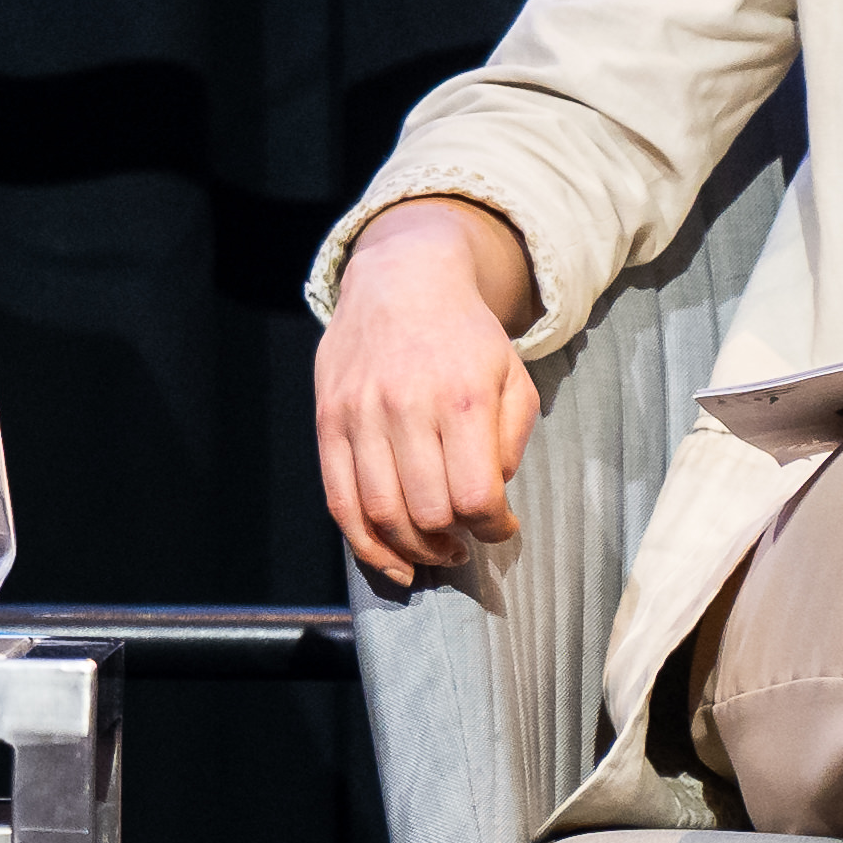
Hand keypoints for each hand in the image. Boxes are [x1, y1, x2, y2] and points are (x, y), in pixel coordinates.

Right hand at [314, 195, 547, 588]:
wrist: (402, 281)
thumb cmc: (465, 337)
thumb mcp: (513, 376)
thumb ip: (512, 439)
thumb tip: (490, 495)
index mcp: (462, 398)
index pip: (475, 495)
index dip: (494, 528)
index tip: (502, 528)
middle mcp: (407, 407)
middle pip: (428, 511)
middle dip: (454, 541)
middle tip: (466, 542)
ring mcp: (361, 414)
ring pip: (381, 513)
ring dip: (412, 550)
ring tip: (433, 552)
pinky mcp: (329, 420)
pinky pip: (339, 499)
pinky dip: (364, 543)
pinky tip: (390, 560)